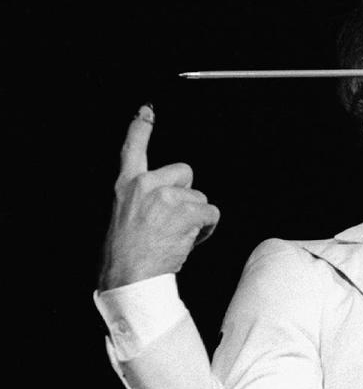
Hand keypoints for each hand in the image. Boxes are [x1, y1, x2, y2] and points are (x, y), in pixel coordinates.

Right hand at [98, 105, 220, 290]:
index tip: (148, 110)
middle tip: (173, 220)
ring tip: (176, 237)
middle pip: (186, 172)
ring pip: (201, 198)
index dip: (141, 128)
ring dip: (196, 218)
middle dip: (188, 194)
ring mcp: (168, 196)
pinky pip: (211, 213)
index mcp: (127, 186)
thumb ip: (144, 200)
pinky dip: (207, 229)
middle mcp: (146, 185)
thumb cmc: (127, 254)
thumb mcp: (125, 218)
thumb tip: (169, 200)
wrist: (129, 278)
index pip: (132, 149)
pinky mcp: (187, 211)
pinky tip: (189, 241)